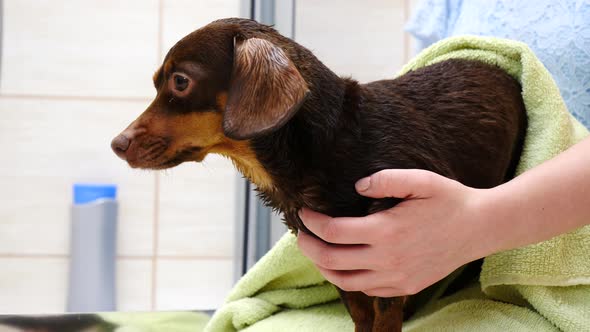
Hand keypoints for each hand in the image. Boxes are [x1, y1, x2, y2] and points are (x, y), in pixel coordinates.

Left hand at [297, 169, 490, 296]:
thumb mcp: (421, 180)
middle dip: (308, 246)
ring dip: (323, 266)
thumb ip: (385, 179)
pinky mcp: (405, 287)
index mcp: (387, 231)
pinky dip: (347, 278)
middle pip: (330, 260)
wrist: (481, 228)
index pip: (333, 232)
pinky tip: (345, 263)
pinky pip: (366, 289)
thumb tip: (357, 186)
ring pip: (344, 281)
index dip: (311, 222)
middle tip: (301, 233)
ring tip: (316, 249)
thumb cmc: (450, 200)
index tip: (304, 211)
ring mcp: (396, 278)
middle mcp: (388, 260)